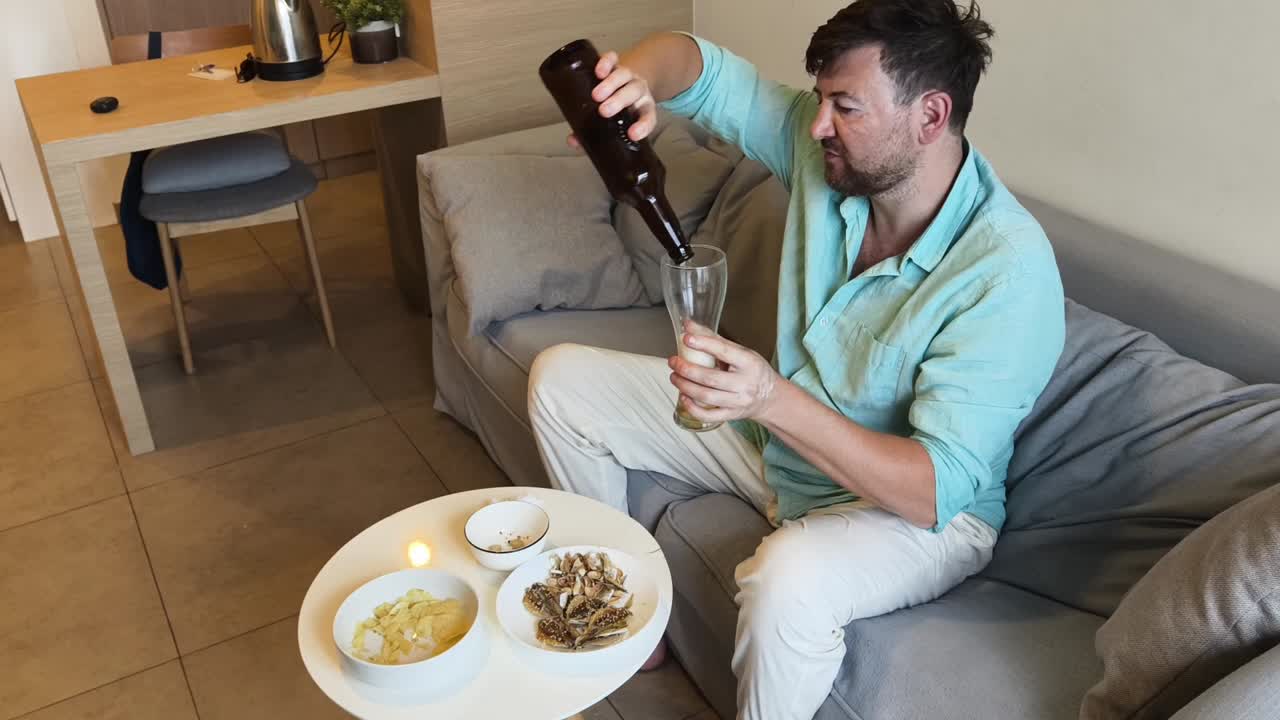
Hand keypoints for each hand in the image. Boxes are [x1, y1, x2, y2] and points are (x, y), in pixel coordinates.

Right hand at [567, 50, 657, 148]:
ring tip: (596, 94)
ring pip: (623, 75)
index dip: (643, 126)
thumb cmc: (616, 112)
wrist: (622, 85)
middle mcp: (637, 91)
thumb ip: (594, 135)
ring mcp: (627, 75)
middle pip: (634, 92)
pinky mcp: (615, 63)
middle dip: (620, 101)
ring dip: (611, 83)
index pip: (648, 118)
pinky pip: (613, 59)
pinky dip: (606, 63)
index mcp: (642, 110)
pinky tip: (598, 71)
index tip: (632, 134)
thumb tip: (573, 141)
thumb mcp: (612, 125)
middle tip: (604, 111)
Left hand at [667, 323, 781, 423]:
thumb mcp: (740, 351)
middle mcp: (745, 383)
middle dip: (687, 369)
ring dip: (685, 386)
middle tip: (673, 362)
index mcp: (748, 362)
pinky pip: (709, 416)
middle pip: (710, 378)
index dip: (704, 344)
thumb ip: (714, 339)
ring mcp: (738, 401)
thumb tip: (689, 325)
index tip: (687, 338)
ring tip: (674, 377)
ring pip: (707, 397)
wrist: (769, 397)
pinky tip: (684, 397)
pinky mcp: (732, 415)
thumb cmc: (752, 370)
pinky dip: (693, 408)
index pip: (724, 351)